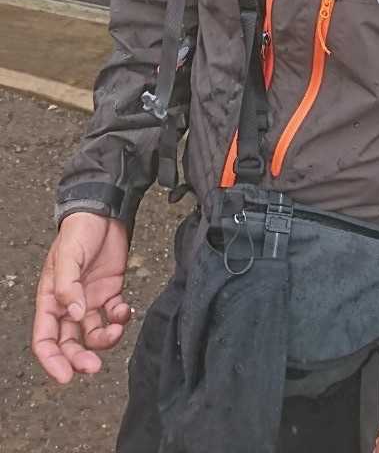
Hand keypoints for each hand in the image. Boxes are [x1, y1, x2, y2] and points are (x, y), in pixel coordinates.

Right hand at [32, 212, 131, 383]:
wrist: (104, 211)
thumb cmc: (79, 230)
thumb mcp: (68, 255)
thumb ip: (68, 286)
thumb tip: (74, 315)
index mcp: (50, 298)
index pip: (45, 339)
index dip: (52, 361)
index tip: (65, 376)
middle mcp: (69, 304)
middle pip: (69, 343)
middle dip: (79, 359)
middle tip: (93, 367)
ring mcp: (90, 300)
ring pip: (93, 334)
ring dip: (105, 339)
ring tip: (116, 327)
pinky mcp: (110, 293)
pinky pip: (114, 316)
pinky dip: (120, 319)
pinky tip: (125, 310)